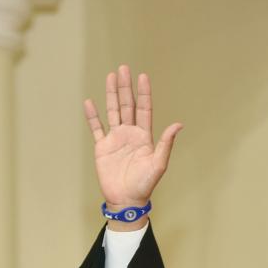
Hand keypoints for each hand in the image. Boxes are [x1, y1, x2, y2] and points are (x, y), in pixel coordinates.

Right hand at [82, 64, 182, 218]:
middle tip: (124, 68)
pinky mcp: (102, 146)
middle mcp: (130, 134)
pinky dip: (92, 115)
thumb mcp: (159, 163)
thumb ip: (166, 143)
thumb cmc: (145, 184)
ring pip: (113, 111)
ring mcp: (116, 139)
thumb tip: (178, 124)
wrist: (127, 199)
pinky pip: (96, 127)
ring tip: (111, 76)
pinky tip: (89, 101)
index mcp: (145, 137)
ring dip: (112, 94)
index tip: (143, 76)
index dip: (143, 93)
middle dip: (126, 87)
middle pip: (128, 106)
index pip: (144, 109)